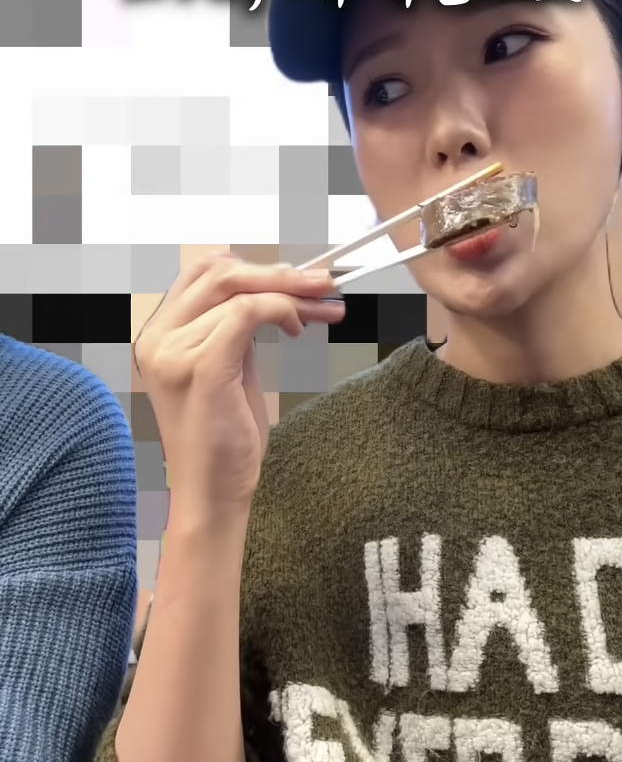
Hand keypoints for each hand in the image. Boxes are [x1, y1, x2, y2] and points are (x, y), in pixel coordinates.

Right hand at [134, 256, 344, 512]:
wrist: (213, 494)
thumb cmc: (223, 441)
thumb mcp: (227, 371)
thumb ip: (233, 331)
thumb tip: (270, 293)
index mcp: (159, 335)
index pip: (201, 273)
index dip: (253, 267)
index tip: (296, 279)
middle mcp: (157, 338)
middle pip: (218, 271)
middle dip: (279, 272)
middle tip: (324, 283)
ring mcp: (174, 352)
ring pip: (236, 289)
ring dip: (289, 292)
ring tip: (323, 307)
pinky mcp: (201, 368)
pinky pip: (245, 313)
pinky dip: (280, 309)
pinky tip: (298, 328)